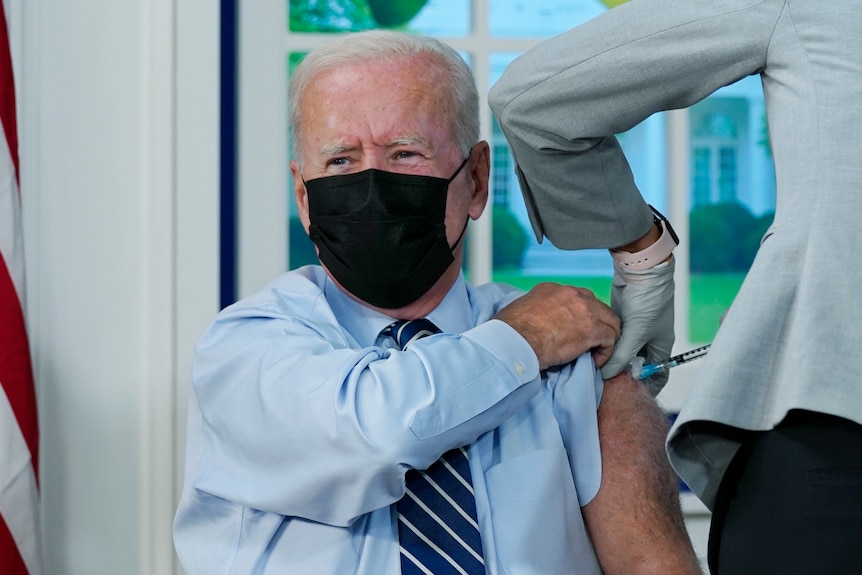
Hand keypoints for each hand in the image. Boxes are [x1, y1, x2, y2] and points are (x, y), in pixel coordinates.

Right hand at [494, 282, 619, 369]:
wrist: (515, 342)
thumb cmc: (510, 332)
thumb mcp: (521, 311)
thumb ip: (535, 312)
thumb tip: (536, 324)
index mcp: (552, 289)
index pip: (577, 298)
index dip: (580, 316)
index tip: (576, 330)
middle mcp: (571, 294)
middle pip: (597, 306)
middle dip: (597, 324)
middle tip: (591, 342)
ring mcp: (584, 309)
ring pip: (610, 321)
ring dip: (605, 338)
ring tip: (596, 353)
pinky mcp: (592, 328)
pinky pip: (610, 339)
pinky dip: (606, 352)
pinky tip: (595, 361)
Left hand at [600, 257, 674, 395]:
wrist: (641, 271)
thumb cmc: (647, 301)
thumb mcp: (635, 333)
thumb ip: (621, 356)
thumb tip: (606, 374)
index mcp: (660, 347)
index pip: (657, 375)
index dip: (645, 387)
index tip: (627, 396)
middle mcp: (649, 341)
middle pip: (636, 366)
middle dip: (622, 374)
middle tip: (603, 383)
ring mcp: (635, 331)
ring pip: (622, 352)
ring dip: (611, 359)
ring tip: (595, 369)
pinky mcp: (622, 321)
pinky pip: (614, 339)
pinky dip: (605, 345)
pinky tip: (592, 351)